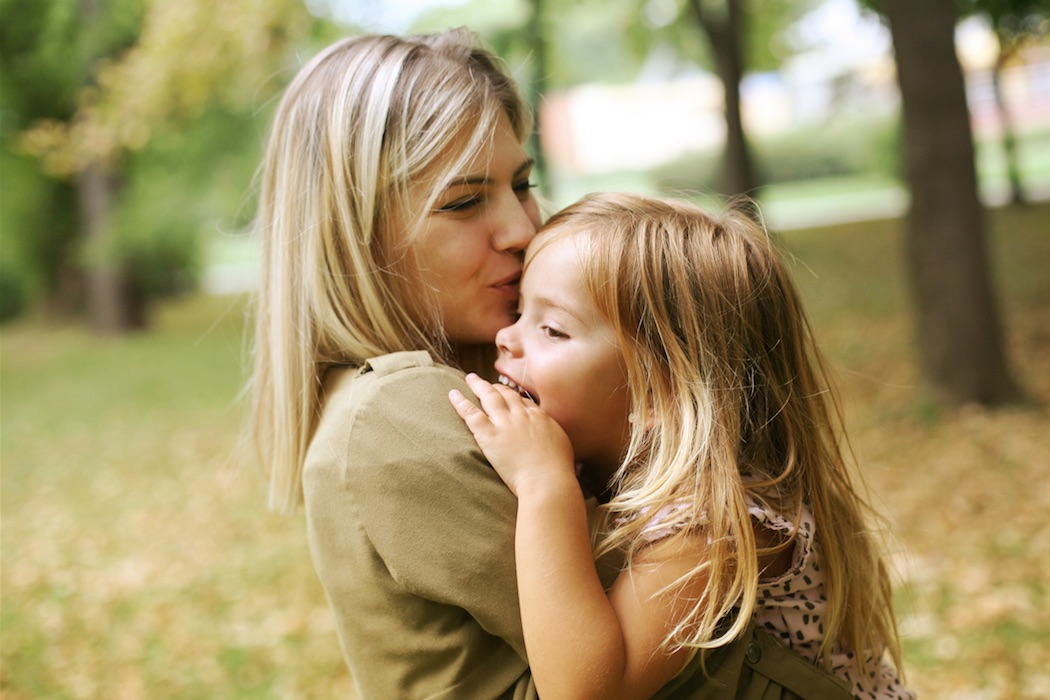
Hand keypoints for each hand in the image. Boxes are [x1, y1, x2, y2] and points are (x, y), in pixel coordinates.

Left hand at [449, 373, 575, 496]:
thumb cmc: (557, 469)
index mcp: (539, 416)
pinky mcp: (490, 435)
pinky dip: (460, 402)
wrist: (547, 480)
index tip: (506, 395)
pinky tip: (453, 394)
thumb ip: (550, 432)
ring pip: (488, 397)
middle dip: (495, 386)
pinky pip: (471, 414)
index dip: (512, 396)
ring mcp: (505, 423)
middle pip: (505, 394)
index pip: (522, 400)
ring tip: (469, 378)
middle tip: (486, 382)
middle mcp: (521, 414)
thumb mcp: (561, 443)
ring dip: (477, 385)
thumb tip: (546, 432)